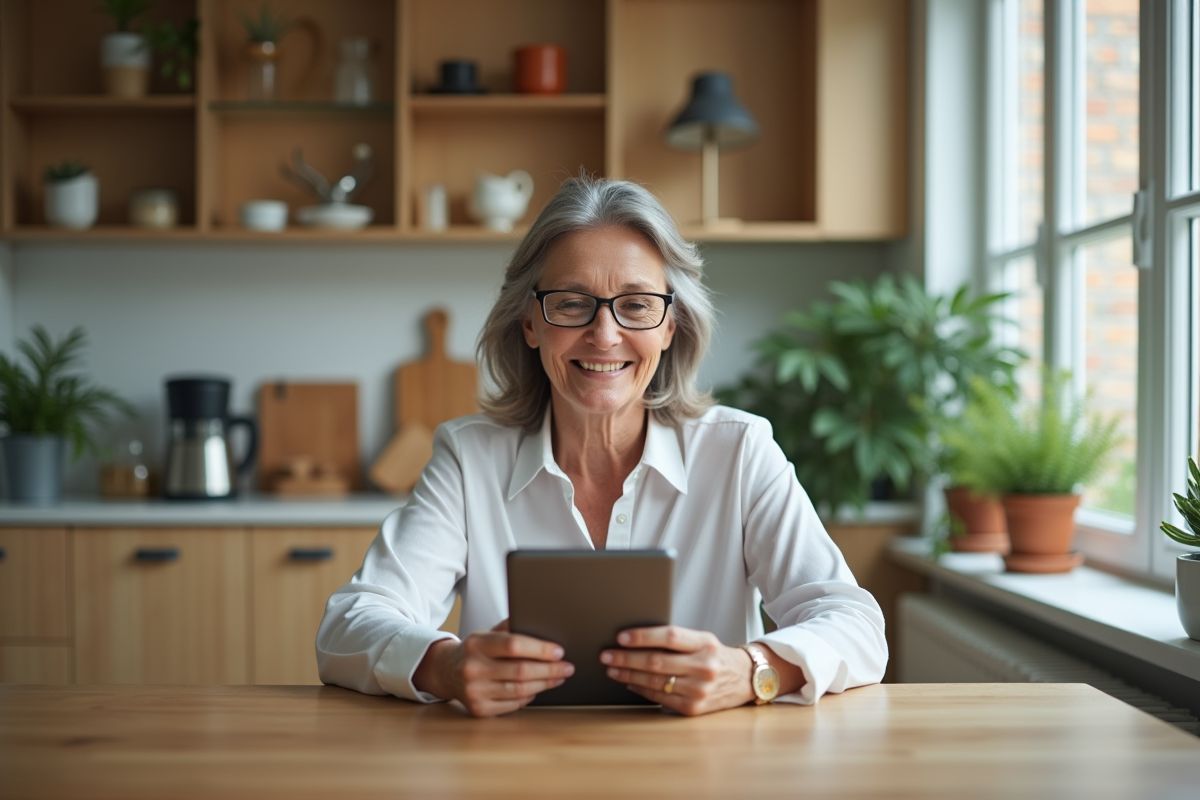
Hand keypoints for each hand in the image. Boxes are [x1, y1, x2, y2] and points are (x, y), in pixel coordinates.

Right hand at [414, 619, 573, 716]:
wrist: (446, 671)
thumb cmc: (475, 650)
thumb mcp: (487, 632)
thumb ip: (511, 628)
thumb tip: (543, 624)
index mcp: (476, 644)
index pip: (513, 645)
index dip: (540, 649)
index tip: (559, 651)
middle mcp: (473, 668)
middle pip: (520, 671)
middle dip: (550, 669)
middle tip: (567, 667)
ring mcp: (474, 691)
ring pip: (519, 690)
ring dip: (544, 684)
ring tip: (558, 677)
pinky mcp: (478, 709)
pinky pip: (512, 704)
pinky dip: (529, 697)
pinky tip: (538, 689)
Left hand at [599, 626, 754, 715]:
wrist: (744, 679)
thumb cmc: (717, 656)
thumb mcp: (703, 639)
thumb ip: (676, 639)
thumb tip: (636, 639)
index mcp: (705, 644)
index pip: (669, 637)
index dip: (643, 636)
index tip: (621, 637)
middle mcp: (703, 667)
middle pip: (656, 661)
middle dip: (626, 658)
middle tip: (606, 655)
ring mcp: (699, 690)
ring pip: (655, 681)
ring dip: (628, 676)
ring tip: (612, 669)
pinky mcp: (693, 707)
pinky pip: (660, 698)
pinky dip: (641, 690)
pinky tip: (629, 683)